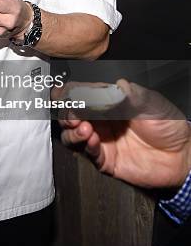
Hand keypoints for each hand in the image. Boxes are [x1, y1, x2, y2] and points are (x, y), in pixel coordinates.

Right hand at [58, 79, 190, 188]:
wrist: (182, 155)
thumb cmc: (168, 124)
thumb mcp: (151, 103)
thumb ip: (133, 94)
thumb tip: (118, 85)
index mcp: (108, 102)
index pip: (81, 94)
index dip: (70, 93)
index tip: (66, 93)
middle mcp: (100, 120)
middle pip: (70, 115)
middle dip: (66, 113)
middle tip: (72, 113)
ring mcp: (101, 140)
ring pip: (72, 135)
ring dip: (72, 130)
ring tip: (84, 127)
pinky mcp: (106, 160)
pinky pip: (88, 153)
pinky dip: (87, 145)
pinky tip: (93, 139)